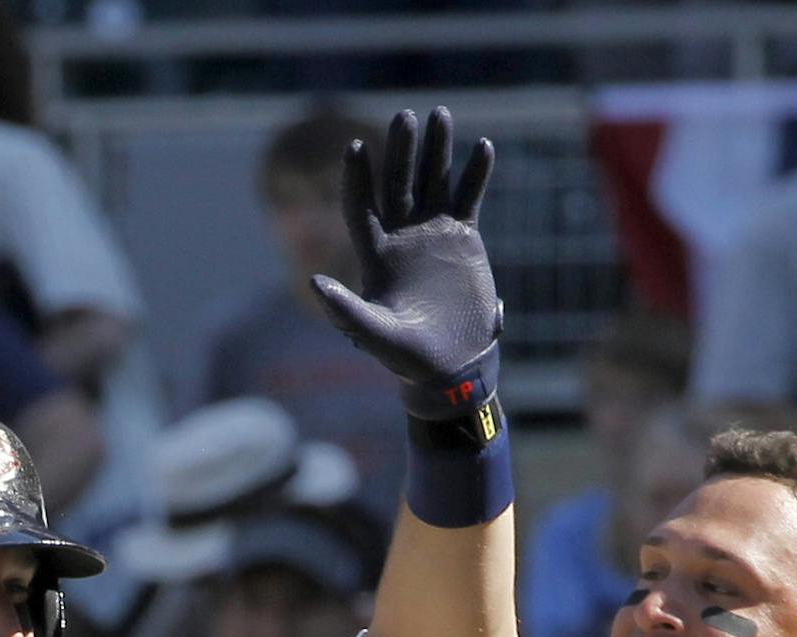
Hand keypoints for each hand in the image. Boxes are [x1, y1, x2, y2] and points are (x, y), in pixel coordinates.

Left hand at [312, 107, 501, 415]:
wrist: (449, 362)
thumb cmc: (406, 355)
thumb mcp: (374, 333)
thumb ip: (345, 310)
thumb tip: (313, 283)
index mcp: (376, 254)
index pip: (361, 207)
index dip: (358, 179)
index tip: (355, 147)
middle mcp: (402, 237)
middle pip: (398, 183)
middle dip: (401, 150)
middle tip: (406, 115)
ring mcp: (433, 234)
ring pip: (434, 181)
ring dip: (437, 150)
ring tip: (441, 114)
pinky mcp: (464, 239)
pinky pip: (469, 198)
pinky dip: (476, 174)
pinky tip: (482, 147)